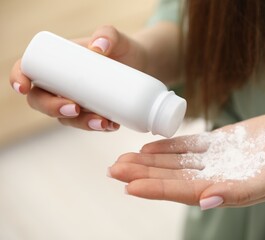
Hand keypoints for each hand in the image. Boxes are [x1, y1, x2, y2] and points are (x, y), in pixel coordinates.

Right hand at [9, 25, 146, 130]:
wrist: (142, 65)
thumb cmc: (123, 49)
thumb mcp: (116, 38)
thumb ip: (108, 34)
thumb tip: (98, 48)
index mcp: (57, 63)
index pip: (28, 69)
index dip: (19, 79)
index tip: (25, 87)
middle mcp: (62, 84)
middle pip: (42, 101)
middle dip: (53, 108)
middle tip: (74, 108)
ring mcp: (76, 100)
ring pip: (66, 118)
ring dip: (81, 123)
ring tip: (103, 122)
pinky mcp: (92, 112)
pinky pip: (88, 124)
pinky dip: (98, 127)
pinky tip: (112, 125)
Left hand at [108, 109, 264, 209]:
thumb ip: (240, 192)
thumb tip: (207, 200)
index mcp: (226, 189)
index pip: (183, 191)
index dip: (156, 188)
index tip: (130, 186)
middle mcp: (216, 176)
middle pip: (172, 176)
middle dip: (143, 174)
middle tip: (114, 170)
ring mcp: (216, 158)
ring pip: (175, 161)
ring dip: (149, 160)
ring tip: (124, 159)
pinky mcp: (220, 141)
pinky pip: (188, 145)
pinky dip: (168, 145)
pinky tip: (149, 146)